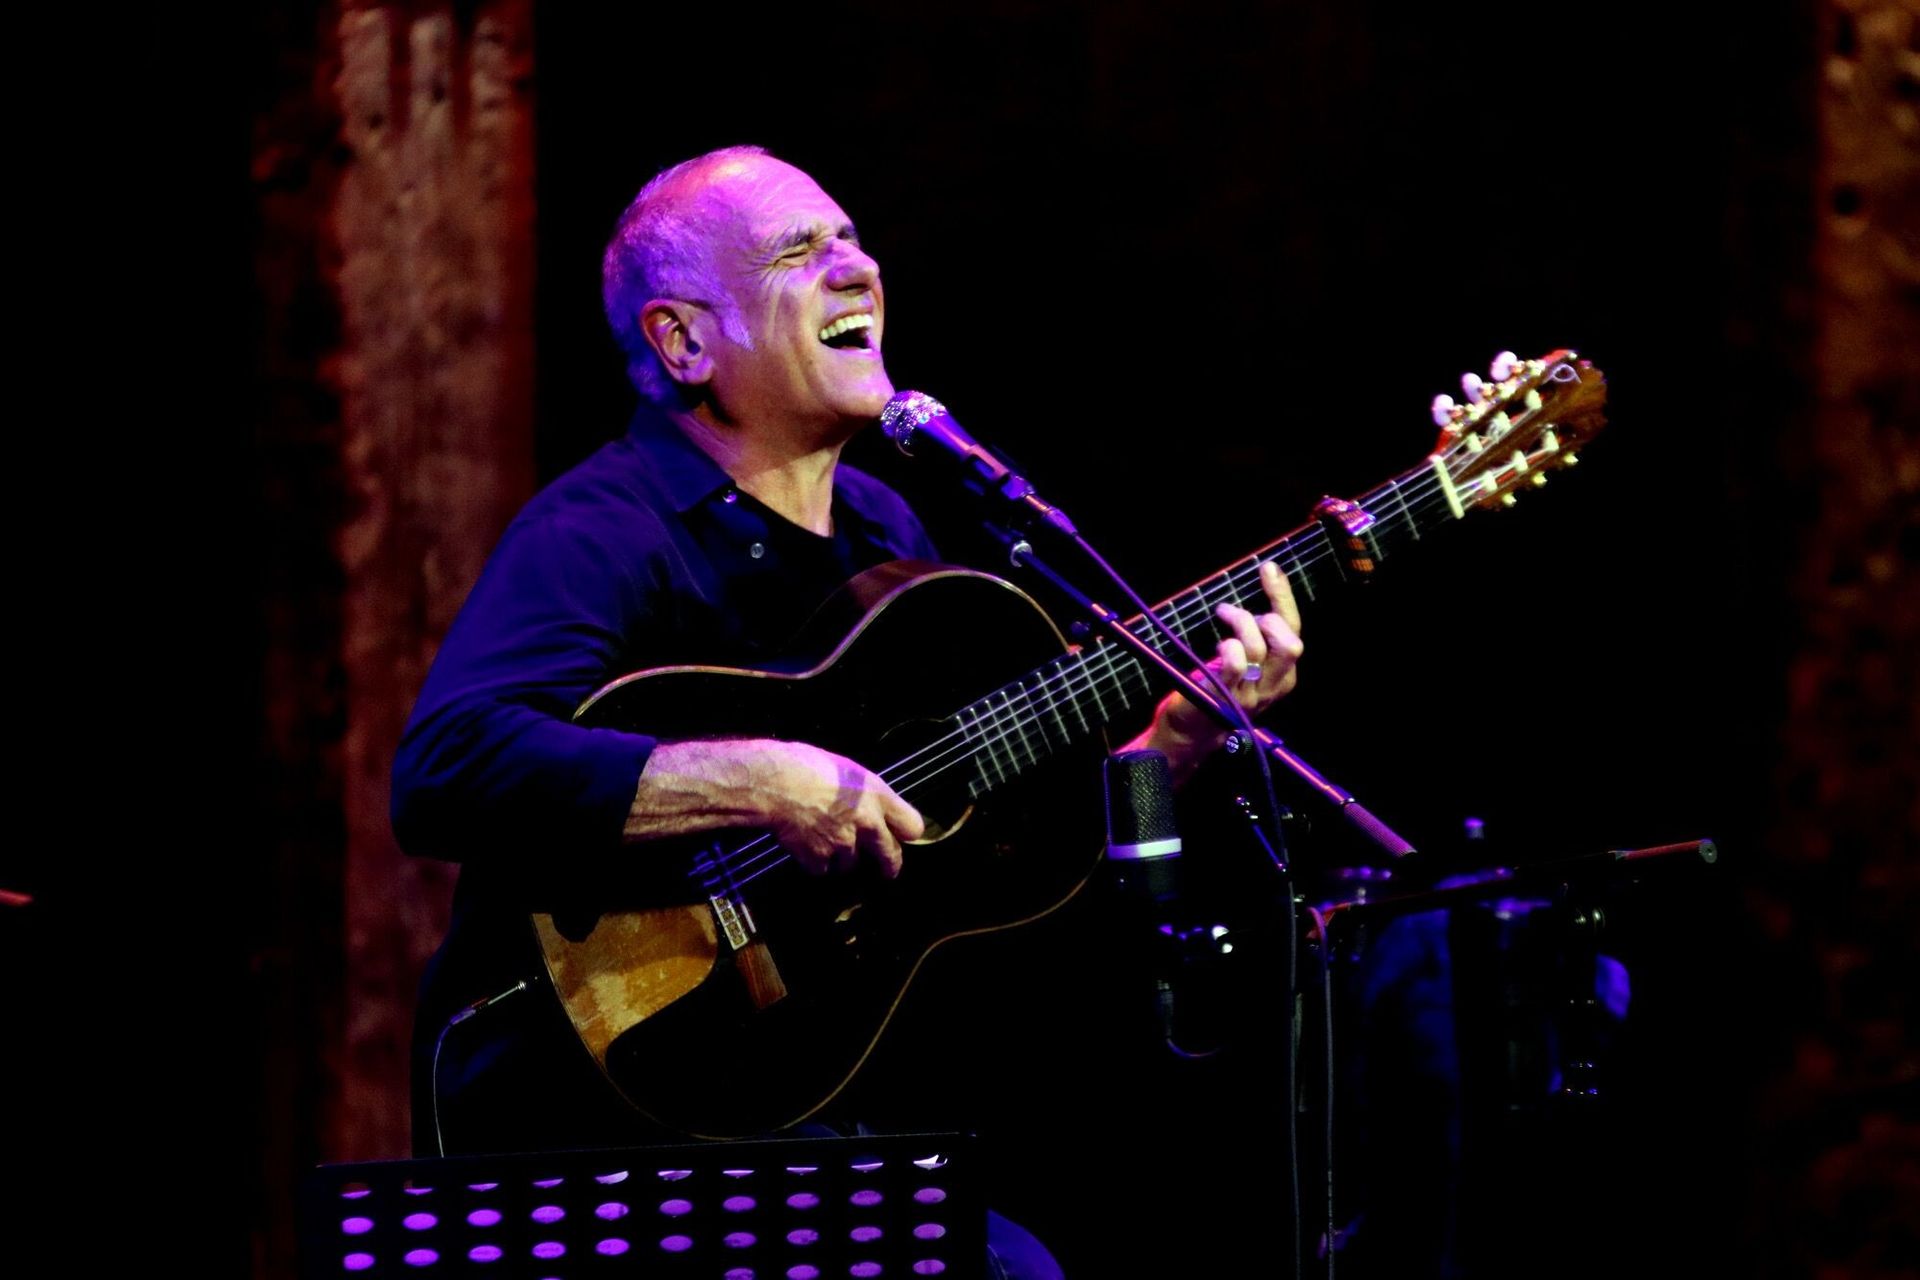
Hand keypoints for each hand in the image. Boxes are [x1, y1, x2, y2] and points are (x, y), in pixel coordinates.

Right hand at [755, 740, 923, 878]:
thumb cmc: (804, 765)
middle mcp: (867, 824)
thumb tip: (870, 804)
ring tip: (825, 839)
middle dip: (888, 866)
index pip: (913, 826)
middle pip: (892, 858)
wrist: (772, 784)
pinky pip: (823, 869)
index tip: (900, 837)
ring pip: (852, 865)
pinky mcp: (820, 859)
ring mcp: (844, 845)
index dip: (906, 833)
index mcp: (877, 796)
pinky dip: (815, 863)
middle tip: (886, 870)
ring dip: (842, 859)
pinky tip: (805, 845)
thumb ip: (864, 793)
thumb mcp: (846, 769)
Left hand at [1126, 560, 1302, 780]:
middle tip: (1237, 612)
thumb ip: (1257, 637)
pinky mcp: (1226, 699)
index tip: (1269, 569)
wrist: (1191, 731)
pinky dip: (1227, 646)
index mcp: (1283, 676)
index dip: (1283, 597)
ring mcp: (1250, 696)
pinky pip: (1235, 665)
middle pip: (1290, 643)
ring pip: (1258, 649)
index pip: (1294, 630)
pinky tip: (1217, 646)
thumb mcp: (1246, 662)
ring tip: (1221, 617)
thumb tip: (1262, 592)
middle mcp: (1272, 687)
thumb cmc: (1217, 687)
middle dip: (1267, 616)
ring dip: (1238, 623)